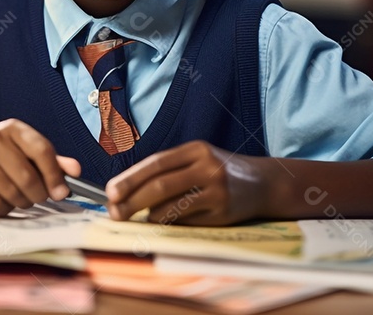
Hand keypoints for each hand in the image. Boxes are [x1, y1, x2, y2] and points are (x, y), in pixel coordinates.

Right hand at [0, 119, 80, 215]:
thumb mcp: (22, 153)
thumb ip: (50, 161)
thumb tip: (76, 171)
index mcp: (14, 128)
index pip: (42, 150)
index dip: (55, 175)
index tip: (61, 194)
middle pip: (28, 177)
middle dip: (37, 195)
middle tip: (36, 198)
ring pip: (12, 193)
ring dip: (19, 204)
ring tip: (16, 198)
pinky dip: (2, 209)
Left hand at [105, 141, 276, 225]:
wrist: (262, 183)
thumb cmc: (218, 170)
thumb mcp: (197, 158)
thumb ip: (169, 169)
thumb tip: (128, 190)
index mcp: (196, 149)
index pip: (156, 163)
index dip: (130, 178)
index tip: (110, 192)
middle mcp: (208, 167)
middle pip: (161, 186)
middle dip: (132, 201)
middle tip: (114, 212)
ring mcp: (217, 191)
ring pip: (172, 207)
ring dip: (149, 215)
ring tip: (139, 216)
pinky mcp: (223, 213)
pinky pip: (187, 221)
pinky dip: (169, 222)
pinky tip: (162, 221)